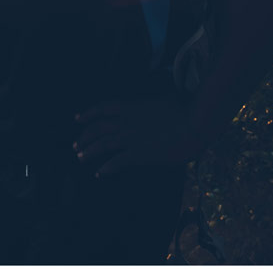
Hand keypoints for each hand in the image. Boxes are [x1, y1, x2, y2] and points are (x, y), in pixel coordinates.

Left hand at [73, 99, 197, 176]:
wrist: (196, 125)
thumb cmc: (186, 110)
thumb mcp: (166, 99)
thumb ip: (154, 104)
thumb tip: (154, 103)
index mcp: (134, 107)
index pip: (104, 107)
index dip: (89, 113)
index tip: (77, 118)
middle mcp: (129, 122)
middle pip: (98, 128)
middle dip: (84, 136)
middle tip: (76, 144)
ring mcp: (133, 138)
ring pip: (103, 144)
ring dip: (89, 151)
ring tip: (80, 157)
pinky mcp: (140, 154)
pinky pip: (116, 162)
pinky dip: (105, 168)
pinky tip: (99, 173)